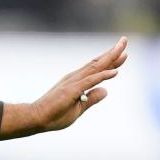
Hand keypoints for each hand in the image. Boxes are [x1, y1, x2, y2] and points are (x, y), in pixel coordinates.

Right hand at [0, 37, 127, 139]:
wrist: (35, 118)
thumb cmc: (54, 115)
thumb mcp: (78, 108)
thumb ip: (92, 99)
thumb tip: (106, 90)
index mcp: (76, 82)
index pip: (96, 69)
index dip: (111, 61)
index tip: (123, 53)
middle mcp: (75, 78)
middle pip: (98, 63)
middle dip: (113, 52)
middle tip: (124, 40)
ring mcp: (73, 83)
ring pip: (95, 68)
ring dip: (110, 58)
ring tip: (123, 50)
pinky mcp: (72, 91)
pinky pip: (90, 82)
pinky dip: (103, 76)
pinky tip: (115, 72)